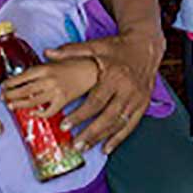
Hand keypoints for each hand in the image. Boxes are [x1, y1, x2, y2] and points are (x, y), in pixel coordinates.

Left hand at [0, 59, 96, 118]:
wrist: (96, 72)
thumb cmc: (81, 62)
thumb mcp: (65, 55)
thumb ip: (53, 54)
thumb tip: (46, 52)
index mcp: (46, 67)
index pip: (23, 76)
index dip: (11, 82)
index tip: (3, 86)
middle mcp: (48, 80)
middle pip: (24, 90)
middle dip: (11, 95)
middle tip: (2, 98)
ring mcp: (55, 91)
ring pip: (33, 101)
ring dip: (19, 104)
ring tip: (11, 106)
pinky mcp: (63, 101)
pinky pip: (48, 111)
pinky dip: (40, 113)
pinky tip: (34, 113)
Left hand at [47, 28, 161, 154]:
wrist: (145, 45)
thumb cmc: (118, 47)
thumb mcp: (95, 46)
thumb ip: (71, 51)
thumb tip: (47, 53)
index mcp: (114, 76)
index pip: (95, 101)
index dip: (80, 115)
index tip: (64, 125)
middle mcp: (127, 89)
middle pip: (107, 117)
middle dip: (90, 133)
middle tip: (74, 144)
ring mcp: (137, 98)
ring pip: (118, 124)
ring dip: (101, 138)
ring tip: (84, 147)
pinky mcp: (143, 104)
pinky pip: (131, 125)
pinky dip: (119, 138)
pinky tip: (106, 148)